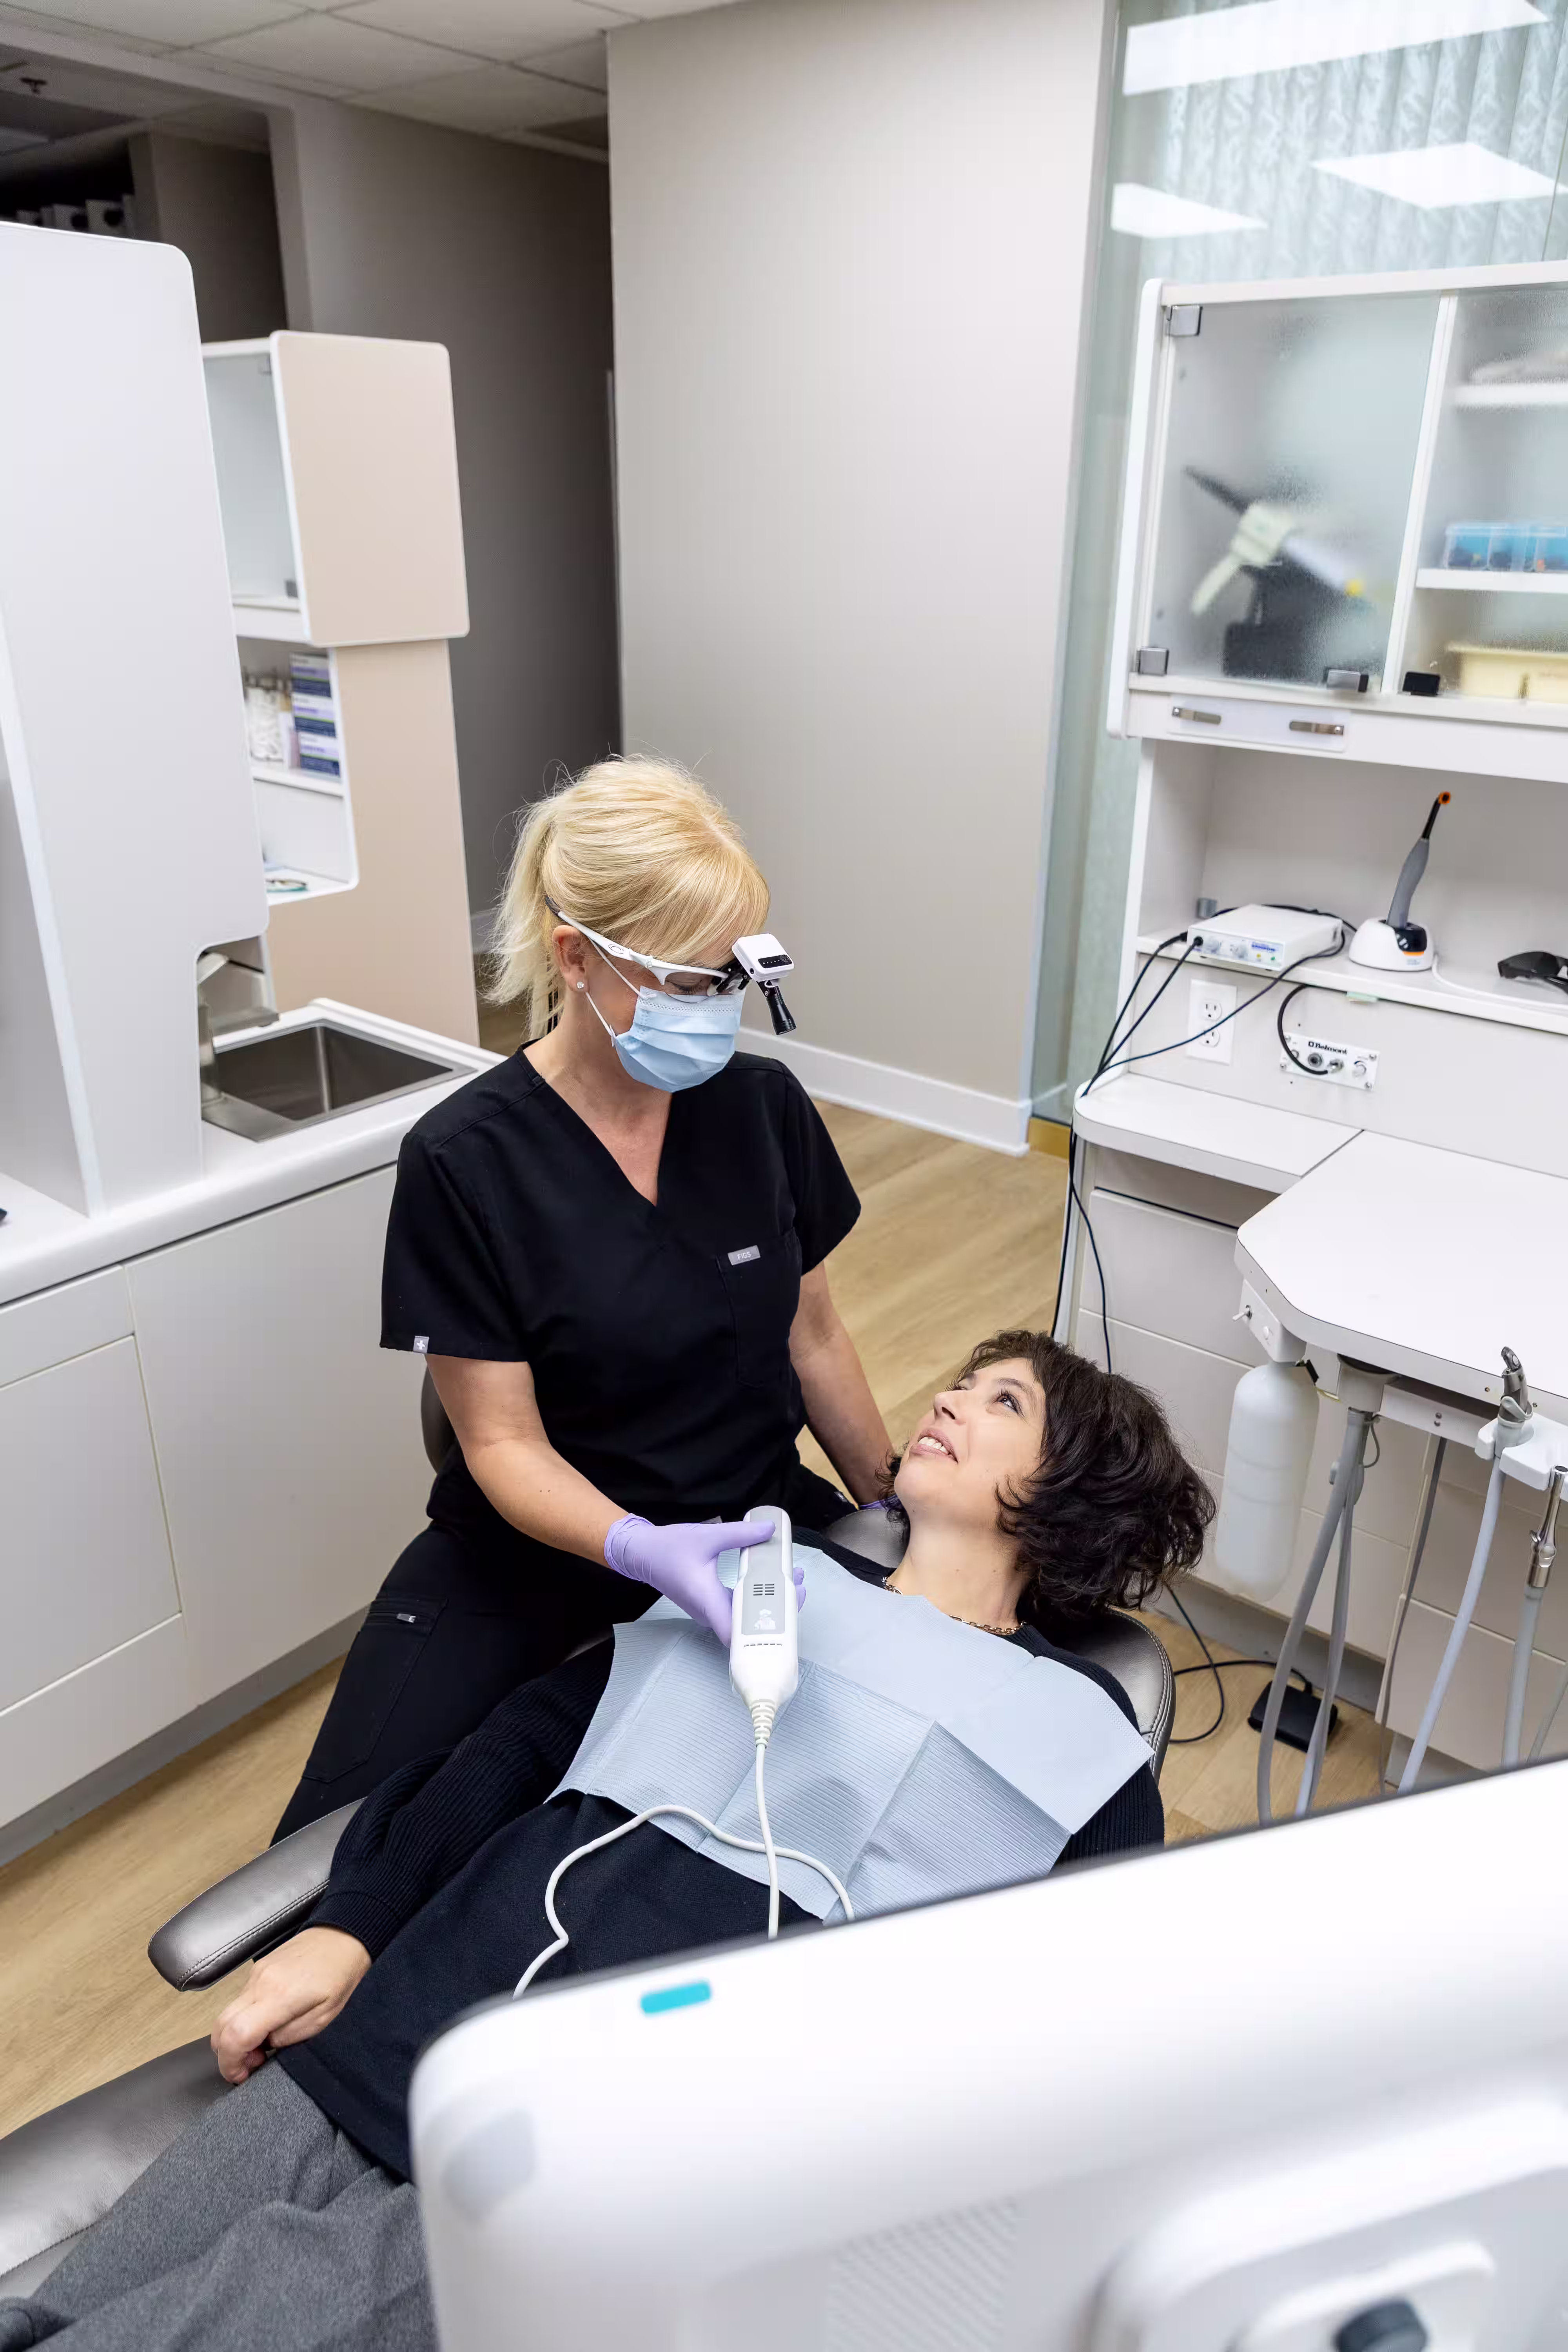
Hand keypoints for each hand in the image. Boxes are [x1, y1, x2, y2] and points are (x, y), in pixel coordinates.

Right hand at [211, 1927, 370, 2083]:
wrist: (342, 1936)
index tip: (241, 2076)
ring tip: (263, 2043)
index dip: (231, 2063)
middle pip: (220, 2027)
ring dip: (234, 2037)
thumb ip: (290, 2036)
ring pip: (226, 2014)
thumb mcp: (324, 2018)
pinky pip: (239, 2001)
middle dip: (227, 2054)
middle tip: (253, 2063)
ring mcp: (256, 1973)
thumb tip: (265, 2045)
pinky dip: (242, 2019)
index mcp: (280, 1996)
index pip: (236, 2035)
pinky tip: (265, 2022)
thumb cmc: (340, 1975)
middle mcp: (261, 1983)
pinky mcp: (257, 1969)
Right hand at [604, 1515, 802, 1641]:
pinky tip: (771, 1578)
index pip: (736, 1633)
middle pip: (748, 1625)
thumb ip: (740, 1534)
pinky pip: (738, 1608)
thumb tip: (770, 1531)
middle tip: (798, 1586)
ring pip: (745, 1616)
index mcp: (706, 1600)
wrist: (643, 1554)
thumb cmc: (668, 1548)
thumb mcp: (707, 1536)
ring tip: (792, 1580)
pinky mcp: (711, 1605)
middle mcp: (709, 1612)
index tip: (786, 1610)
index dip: (763, 1629)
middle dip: (778, 1608)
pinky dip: (757, 1595)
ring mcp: (710, 1611)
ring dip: (770, 1601)